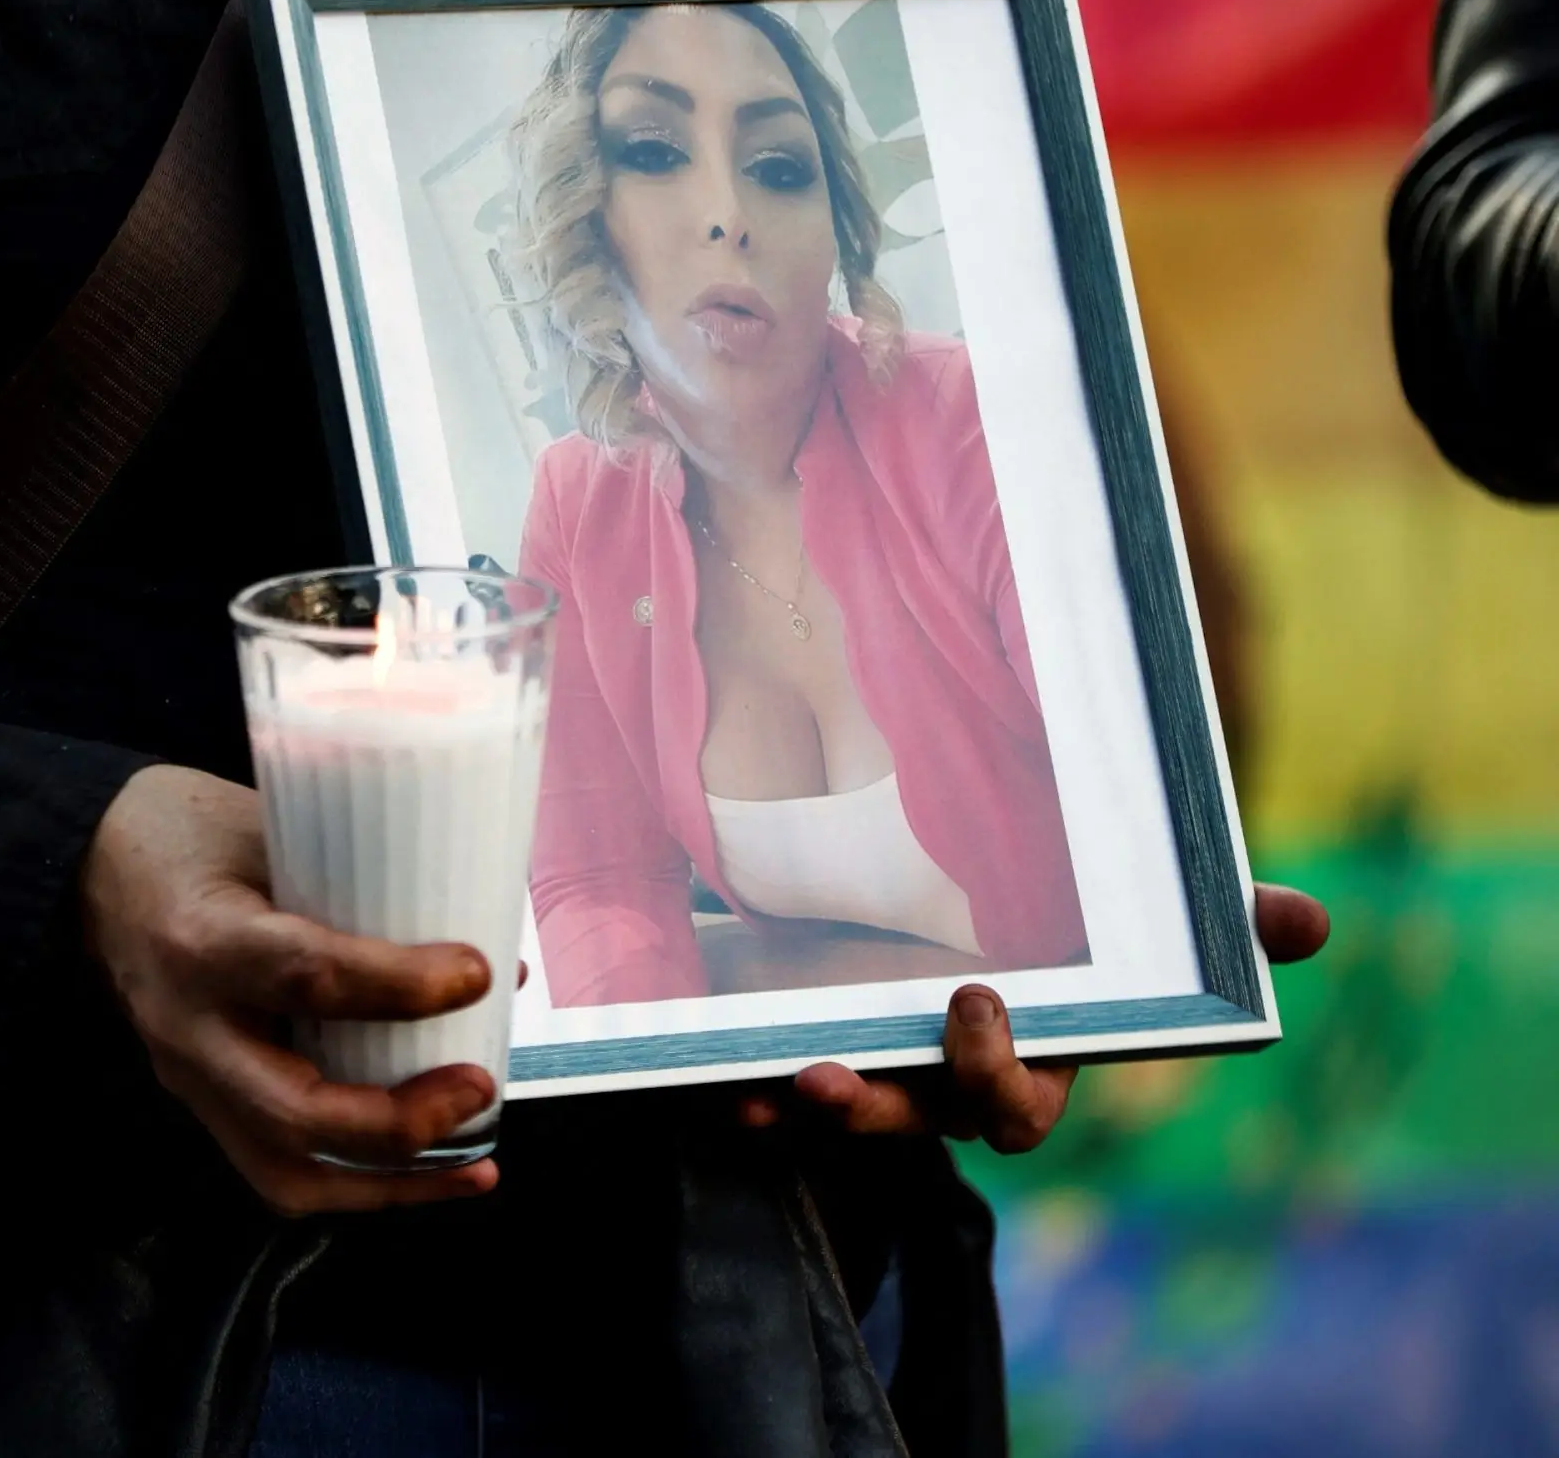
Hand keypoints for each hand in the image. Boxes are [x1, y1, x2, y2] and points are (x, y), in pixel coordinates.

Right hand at [83, 765, 501, 1215]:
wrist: (87, 870)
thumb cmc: (189, 835)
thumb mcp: (269, 830)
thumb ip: (364, 891)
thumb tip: (495, 962)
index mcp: (204, 937)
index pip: (304, 975)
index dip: (399, 984)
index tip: (477, 974)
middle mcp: (189, 1025)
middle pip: (293, 1110)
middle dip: (399, 1119)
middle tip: (479, 1085)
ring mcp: (188, 1077)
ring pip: (286, 1171)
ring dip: (390, 1182)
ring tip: (473, 1163)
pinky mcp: (199, 1103)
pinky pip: (277, 1171)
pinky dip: (359, 1186)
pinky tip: (427, 1175)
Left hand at [742, 881, 1333, 1148]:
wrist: (987, 892)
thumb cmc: (1093, 924)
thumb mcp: (1154, 916)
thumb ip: (1225, 919)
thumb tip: (1305, 921)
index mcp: (1031, 1063)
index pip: (1018, 1106)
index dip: (997, 1073)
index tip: (973, 1002)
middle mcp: (951, 1084)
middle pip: (915, 1124)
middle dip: (873, 1110)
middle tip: (828, 1070)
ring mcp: (886, 1070)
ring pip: (844, 1113)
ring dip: (799, 1111)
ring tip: (759, 1088)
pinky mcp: (825, 1045)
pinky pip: (780, 1089)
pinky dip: (744, 1090)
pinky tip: (711, 1082)